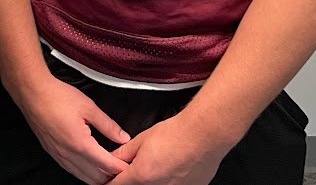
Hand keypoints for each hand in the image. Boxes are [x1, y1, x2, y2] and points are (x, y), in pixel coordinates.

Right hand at [15, 73, 129, 183]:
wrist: (32, 93)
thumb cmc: (58, 97)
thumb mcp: (88, 107)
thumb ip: (108, 125)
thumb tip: (123, 137)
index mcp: (81, 144)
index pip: (107, 165)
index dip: (121, 168)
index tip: (131, 167)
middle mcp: (69, 154)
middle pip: (96, 177)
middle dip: (111, 176)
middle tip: (123, 170)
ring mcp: (59, 155)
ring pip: (83, 177)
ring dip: (97, 177)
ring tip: (109, 172)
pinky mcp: (52, 153)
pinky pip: (71, 170)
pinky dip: (84, 173)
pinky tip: (89, 168)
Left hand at [108, 114, 227, 184]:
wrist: (203, 135)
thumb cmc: (176, 135)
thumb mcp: (142, 140)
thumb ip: (124, 153)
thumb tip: (113, 158)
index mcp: (141, 176)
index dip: (111, 182)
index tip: (112, 178)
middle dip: (133, 179)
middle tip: (139, 167)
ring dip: (151, 180)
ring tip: (159, 164)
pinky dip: (169, 181)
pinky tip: (172, 170)